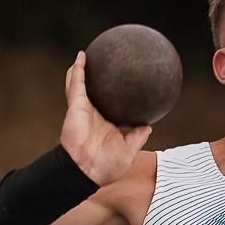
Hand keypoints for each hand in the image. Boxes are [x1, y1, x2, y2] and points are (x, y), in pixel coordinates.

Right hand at [60, 52, 152, 184]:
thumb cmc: (106, 166)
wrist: (87, 169)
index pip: (108, 107)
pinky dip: (77, 70)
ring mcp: (83, 109)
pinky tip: (81, 57)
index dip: (111, 98)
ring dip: (80, 70)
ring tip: (84, 56)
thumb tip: (149, 126)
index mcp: (104, 125)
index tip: (119, 88)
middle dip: (94, 81)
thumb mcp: (129, 151)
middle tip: (101, 66)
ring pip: (80, 85)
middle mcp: (92, 115)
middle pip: (93, 93)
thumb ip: (137, 137)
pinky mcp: (76, 106)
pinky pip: (76, 84)